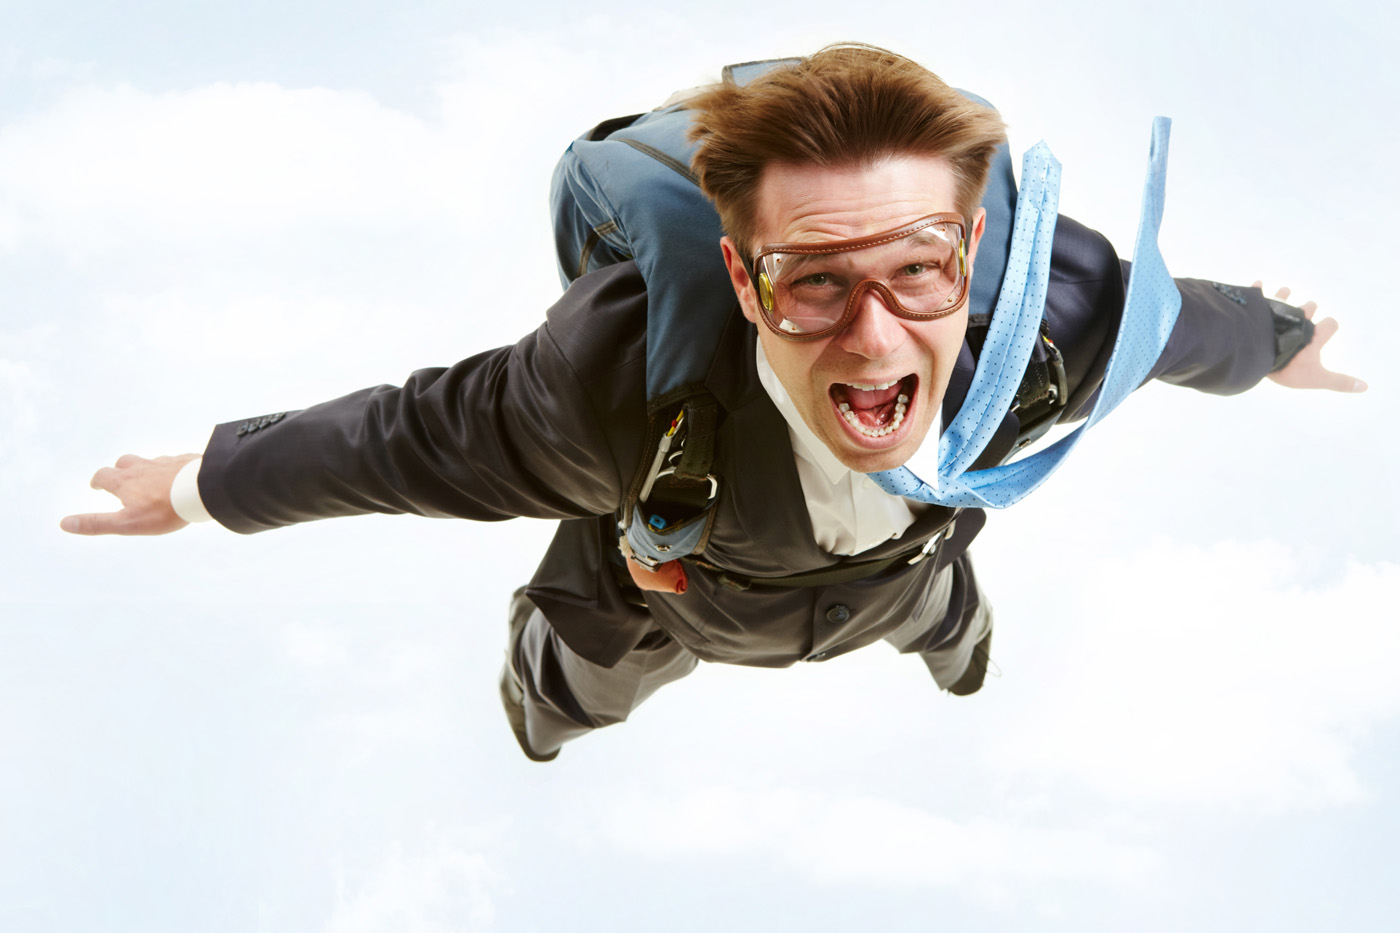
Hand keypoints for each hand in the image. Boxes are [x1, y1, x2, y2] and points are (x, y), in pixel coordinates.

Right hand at [60, 453, 198, 535]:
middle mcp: (143, 467)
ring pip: (150, 460)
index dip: (98, 480)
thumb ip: (97, 523)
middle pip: (125, 462)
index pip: (104, 476)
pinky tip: (178, 475)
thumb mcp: (127, 523)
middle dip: (118, 470)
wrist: (202, 490)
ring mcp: (165, 462)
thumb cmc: (163, 509)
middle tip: (119, 478)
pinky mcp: (186, 461)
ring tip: (148, 478)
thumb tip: (64, 523)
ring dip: (145, 467)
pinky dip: (171, 467)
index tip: (96, 485)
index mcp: (125, 481)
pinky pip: (175, 461)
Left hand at [1259, 283, 1367, 392]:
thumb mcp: (1316, 378)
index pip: (1330, 325)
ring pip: (1284, 298)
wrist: (1258, 354)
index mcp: (1313, 335)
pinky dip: (1258, 289)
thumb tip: (1366, 387)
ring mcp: (1277, 312)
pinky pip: (1258, 294)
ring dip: (1285, 296)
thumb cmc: (1289, 367)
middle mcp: (1297, 320)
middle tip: (1305, 312)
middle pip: (1308, 308)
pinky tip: (1258, 284)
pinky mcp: (1259, 309)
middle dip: (1308, 309)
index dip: (1330, 326)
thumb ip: (1339, 382)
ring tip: (1285, 292)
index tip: (1328, 327)